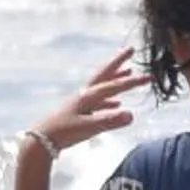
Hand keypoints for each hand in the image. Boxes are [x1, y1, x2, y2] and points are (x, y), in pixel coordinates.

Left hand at [27, 48, 142, 154]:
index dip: (132, 82)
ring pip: (101, 84)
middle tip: (130, 49)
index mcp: (88, 96)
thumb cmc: (63, 133)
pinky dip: (109, 98)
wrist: (41, 140)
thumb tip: (132, 115)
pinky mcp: (78, 111)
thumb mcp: (87, 127)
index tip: (149, 76)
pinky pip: (98, 100)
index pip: (114, 86)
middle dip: (118, 61)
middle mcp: (85, 94)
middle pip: (104, 74)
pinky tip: (117, 103)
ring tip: (127, 70)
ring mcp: (81, 102)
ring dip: (114, 76)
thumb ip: (109, 121)